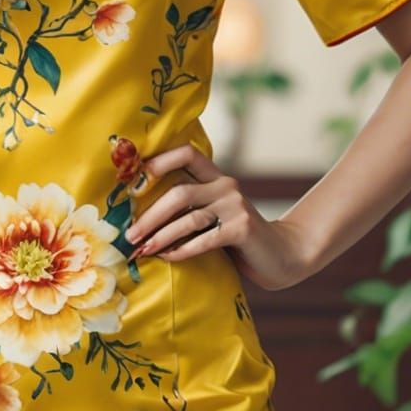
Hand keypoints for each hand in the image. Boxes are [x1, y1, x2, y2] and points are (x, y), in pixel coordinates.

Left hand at [125, 143, 318, 290]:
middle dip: (149, 215)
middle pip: (179, 193)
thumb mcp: (212, 215)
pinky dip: (181, 250)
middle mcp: (226, 186)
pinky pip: (203, 239)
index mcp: (216, 177)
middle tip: (130, 235)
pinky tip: (166, 257)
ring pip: (188, 218)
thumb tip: (137, 216)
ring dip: (160, 236)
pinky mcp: (242, 228)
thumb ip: (188, 208)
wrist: (280, 255)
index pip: (187, 153)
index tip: (132, 184)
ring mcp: (236, 206)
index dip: (159, 161)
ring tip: (142, 249)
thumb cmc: (235, 237)